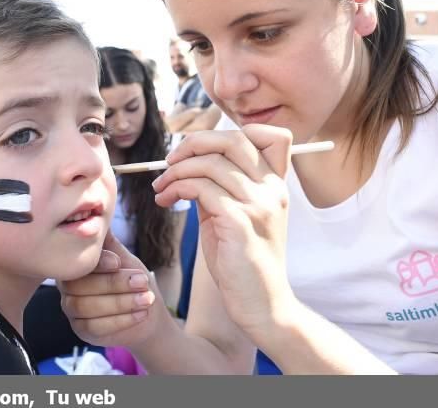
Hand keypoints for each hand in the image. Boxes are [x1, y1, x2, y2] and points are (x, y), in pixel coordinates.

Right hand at [58, 231, 164, 347]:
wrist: (148, 310)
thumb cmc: (133, 278)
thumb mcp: (124, 257)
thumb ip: (109, 241)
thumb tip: (100, 210)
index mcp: (75, 264)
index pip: (77, 263)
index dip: (97, 263)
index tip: (118, 262)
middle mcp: (67, 287)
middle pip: (80, 287)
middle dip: (114, 284)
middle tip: (143, 281)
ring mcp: (72, 310)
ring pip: (87, 308)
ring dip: (120, 303)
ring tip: (146, 298)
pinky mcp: (81, 330)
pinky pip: (95, 327)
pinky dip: (121, 320)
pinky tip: (141, 313)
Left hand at [152, 124, 296, 336]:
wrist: (260, 304)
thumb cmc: (242, 260)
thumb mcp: (233, 214)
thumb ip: (220, 186)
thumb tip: (188, 163)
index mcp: (275, 184)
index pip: (270, 135)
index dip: (232, 133)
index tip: (199, 151)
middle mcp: (272, 189)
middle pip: (233, 139)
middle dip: (193, 144)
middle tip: (170, 162)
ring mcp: (259, 205)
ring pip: (210, 164)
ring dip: (175, 172)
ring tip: (161, 189)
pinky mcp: (240, 223)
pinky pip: (201, 188)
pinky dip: (176, 189)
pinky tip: (166, 200)